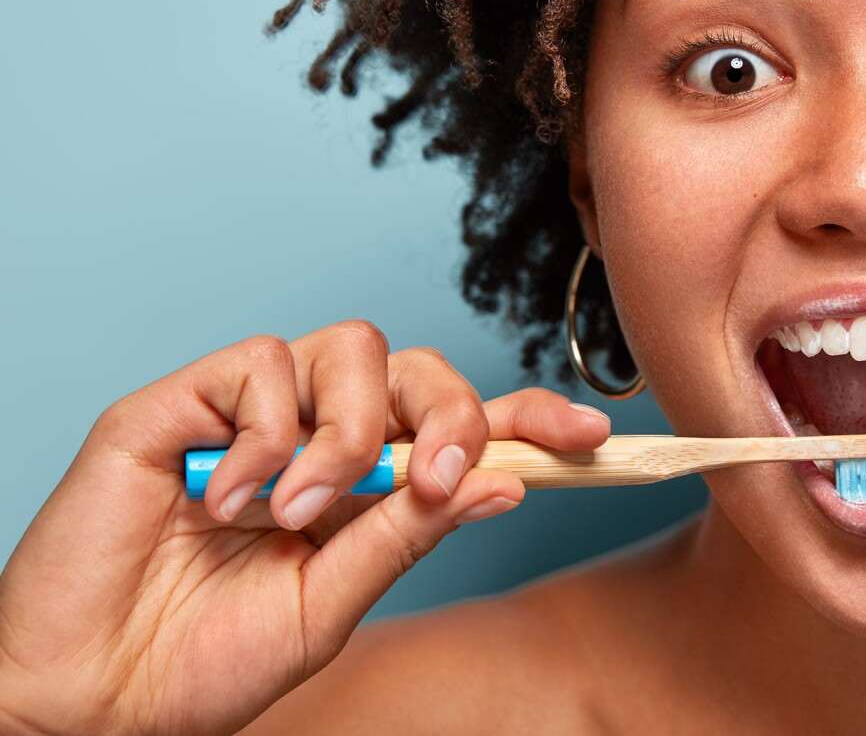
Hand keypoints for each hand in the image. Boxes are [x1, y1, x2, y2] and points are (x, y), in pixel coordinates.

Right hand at [0, 320, 609, 734]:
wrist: (95, 693)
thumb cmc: (208, 659)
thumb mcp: (330, 605)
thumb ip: (406, 534)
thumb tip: (504, 487)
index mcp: (364, 487)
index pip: (462, 428)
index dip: (528, 421)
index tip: (594, 437)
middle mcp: (317, 435)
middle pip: (419, 368)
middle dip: (449, 414)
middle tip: (431, 478)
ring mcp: (253, 412)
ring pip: (351, 349)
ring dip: (346, 432)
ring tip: (295, 512)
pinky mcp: (184, 401)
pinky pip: (261, 364)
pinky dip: (264, 432)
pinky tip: (227, 498)